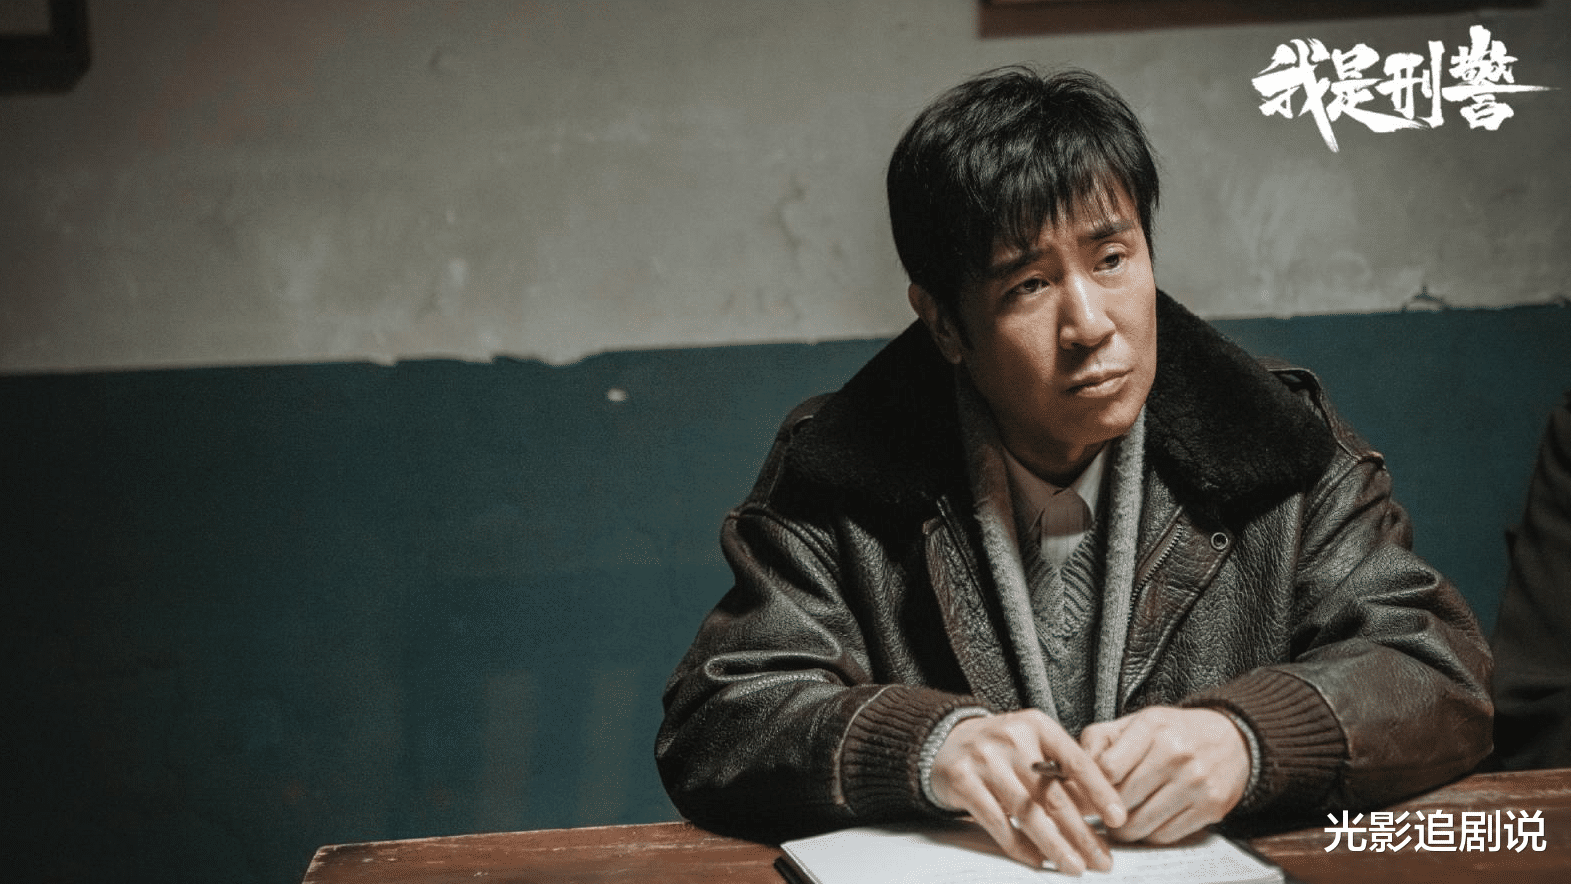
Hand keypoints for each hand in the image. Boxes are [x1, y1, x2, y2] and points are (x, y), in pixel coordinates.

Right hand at [930, 708, 1127, 873]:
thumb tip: (1097, 810)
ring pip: (1028, 813)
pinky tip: (1038, 860)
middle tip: (1102, 859)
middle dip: (1082, 833)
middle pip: (1054, 795)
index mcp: (1037, 726)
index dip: (1100, 792)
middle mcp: (1012, 739)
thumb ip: (1059, 767)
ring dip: (1056, 846)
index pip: (1076, 761)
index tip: (1118, 819)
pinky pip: (998, 823)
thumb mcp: (1031, 742)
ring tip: (1075, 867)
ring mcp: (985, 761)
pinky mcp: (963, 782)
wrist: (944, 741)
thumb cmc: (1000, 747)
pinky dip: (1020, 846)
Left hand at [1079, 706, 1249, 843]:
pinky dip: (1150, 834)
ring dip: (1124, 829)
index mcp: (1152, 726)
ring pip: (1141, 823)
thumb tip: (1073, 768)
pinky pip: (1166, 835)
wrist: (1234, 738)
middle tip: (1101, 811)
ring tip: (1120, 821)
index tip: (1087, 791)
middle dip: (1106, 809)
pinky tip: (1148, 821)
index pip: (1107, 768)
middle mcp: (1176, 753)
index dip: (1091, 785)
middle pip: (1122, 799)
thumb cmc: (1175, 732)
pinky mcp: (1211, 807)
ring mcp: (1196, 782)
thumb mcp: (1137, 722)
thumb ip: (1100, 739)